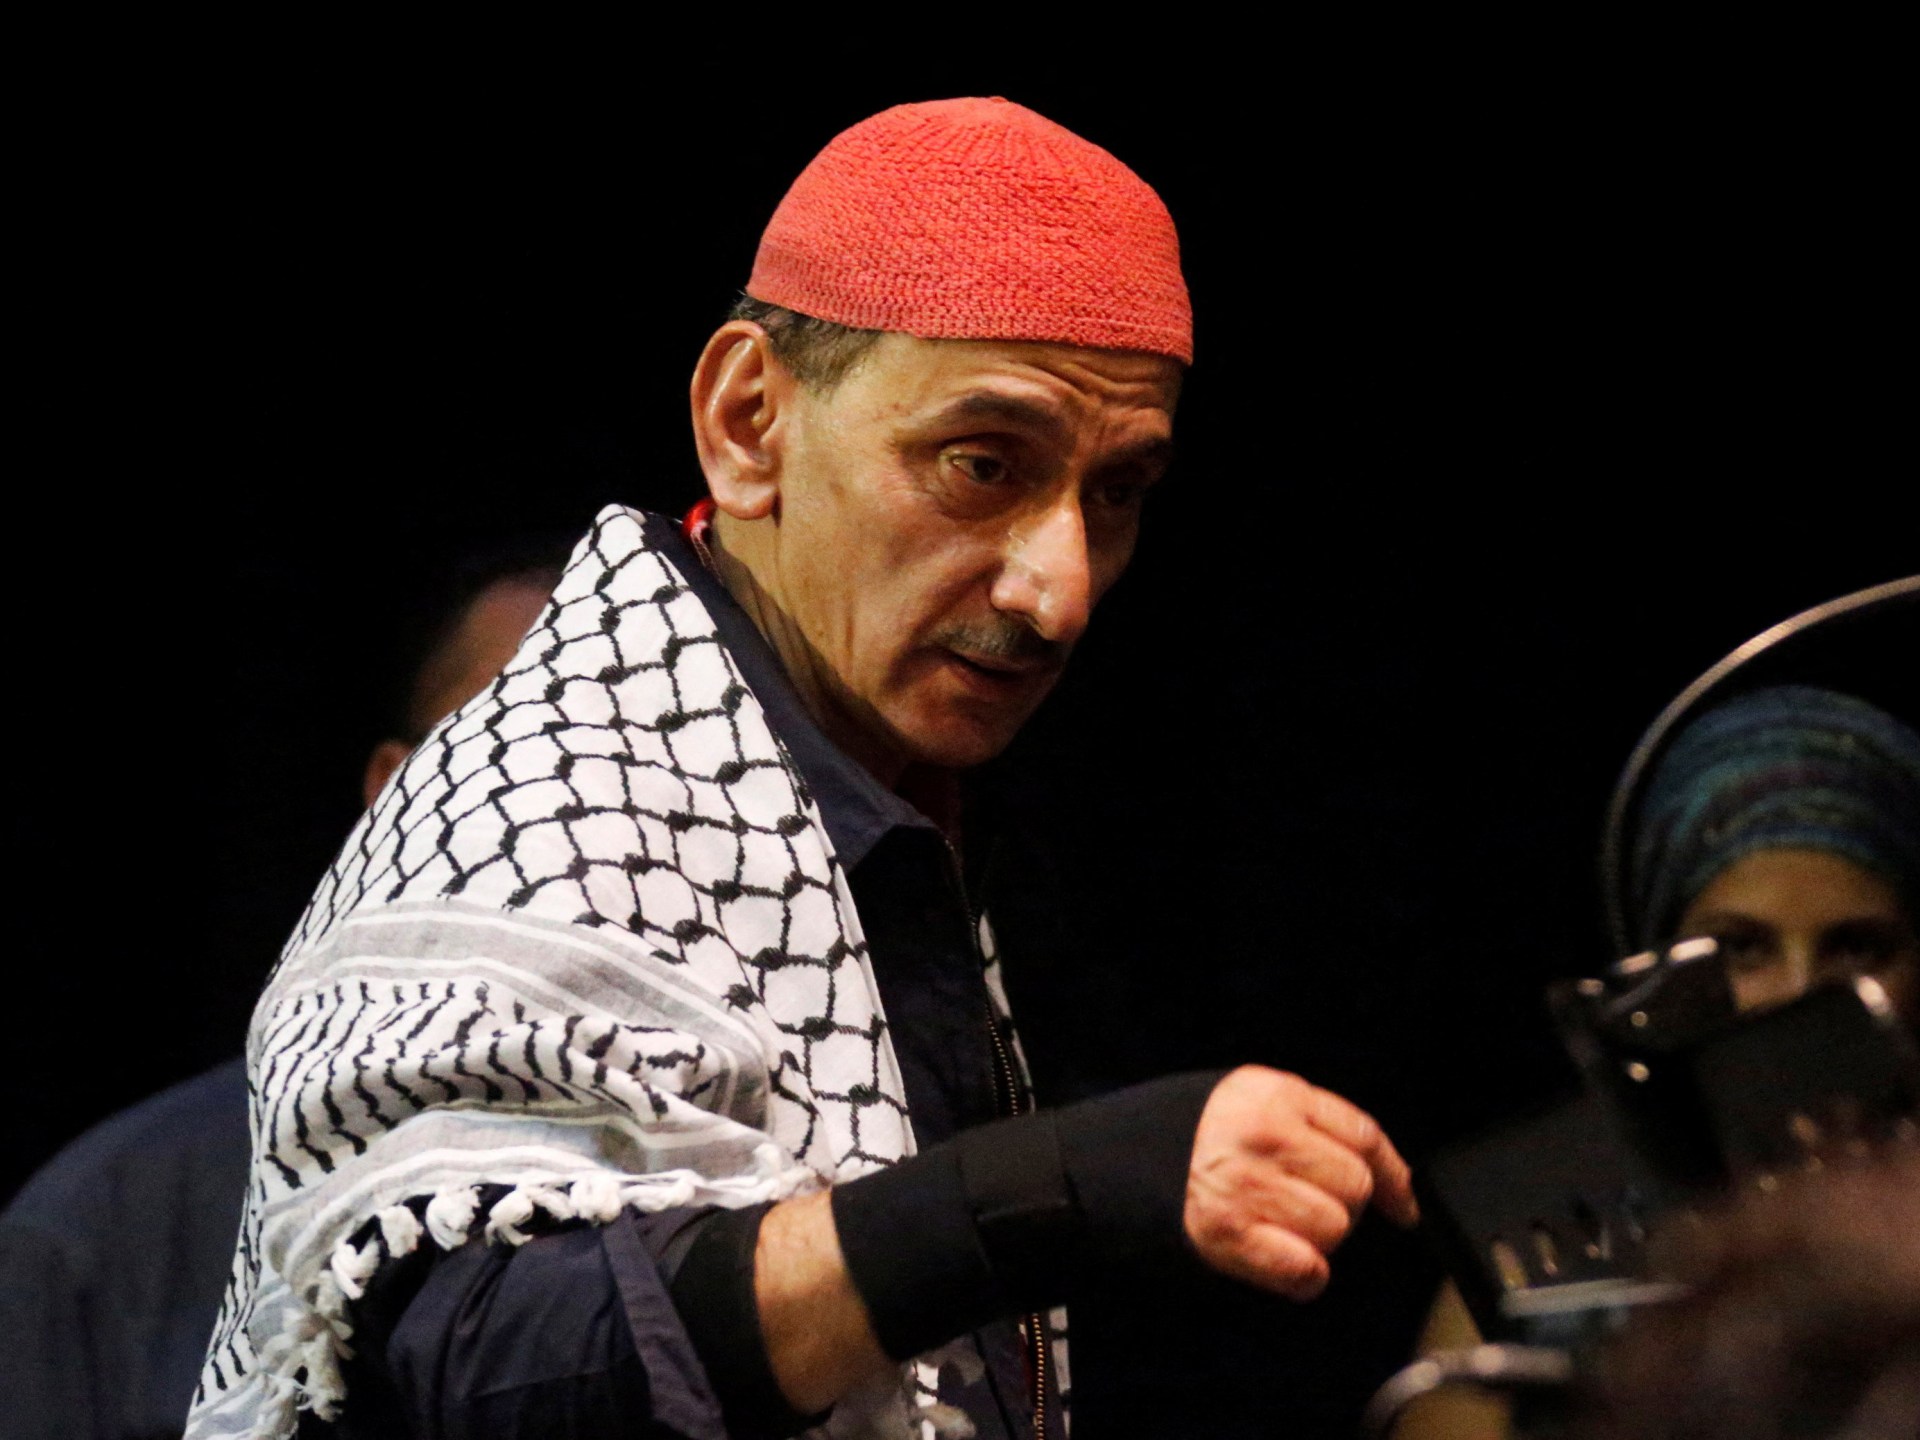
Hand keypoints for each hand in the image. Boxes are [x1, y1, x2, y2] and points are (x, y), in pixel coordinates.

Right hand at [1184, 1065, 1418, 1299]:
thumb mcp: (1262, 1102)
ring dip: (1319, 1237)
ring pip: (1335, 1227)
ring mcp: (1247, 1185)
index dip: (1394, 1176)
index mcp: (1278, 1095)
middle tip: (1304, 1202)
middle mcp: (1265, 1137)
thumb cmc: (1208, 1136)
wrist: (1134, 1160)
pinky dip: (1304, 1275)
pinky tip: (1284, 1260)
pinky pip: (1305, 1267)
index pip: (1364, 1136)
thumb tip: (1396, 1181)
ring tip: (1282, 1224)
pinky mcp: (1230, 1232)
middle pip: (1356, 1185)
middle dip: (1342, 1203)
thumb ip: (1321, 1125)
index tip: (1403, 1204)